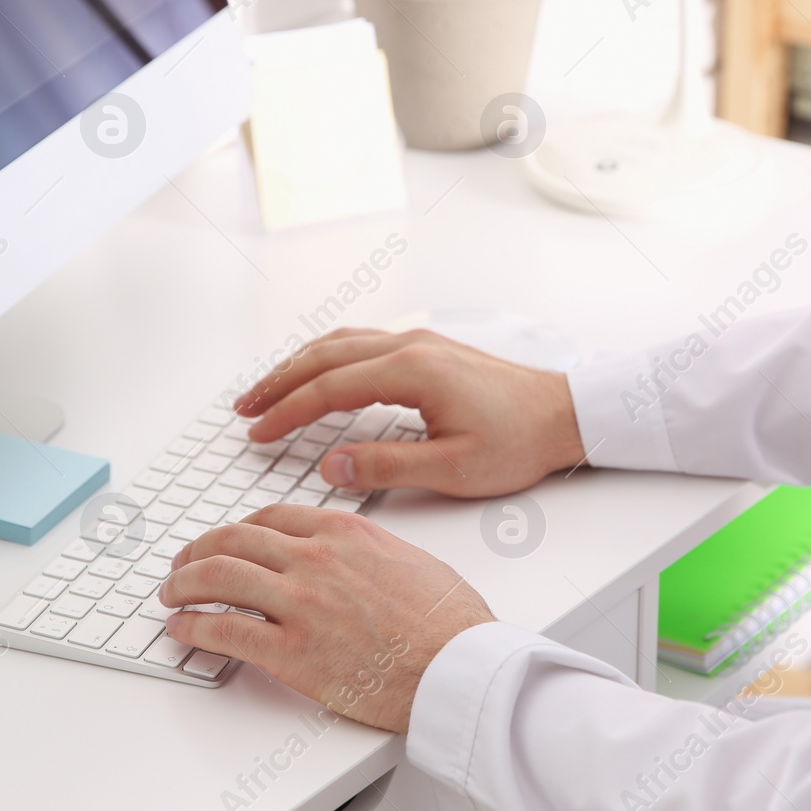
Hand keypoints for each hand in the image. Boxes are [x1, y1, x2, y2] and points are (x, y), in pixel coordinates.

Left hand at [161, 505, 494, 732]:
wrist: (460, 667)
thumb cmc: (450, 622)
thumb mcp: (409, 560)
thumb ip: (367, 551)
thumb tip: (351, 558)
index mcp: (343, 532)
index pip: (270, 519)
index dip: (237, 530)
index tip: (226, 541)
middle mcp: (315, 559)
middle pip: (233, 541)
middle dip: (197, 551)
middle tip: (182, 565)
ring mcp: (300, 603)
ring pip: (217, 578)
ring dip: (183, 585)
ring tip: (171, 595)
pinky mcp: (292, 652)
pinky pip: (225, 632)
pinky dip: (193, 628)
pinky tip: (182, 631)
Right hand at [235, 328, 585, 497]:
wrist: (565, 413)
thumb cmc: (519, 441)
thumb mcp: (454, 469)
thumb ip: (387, 467)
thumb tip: (331, 466)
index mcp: (412, 372)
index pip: (329, 389)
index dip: (287, 412)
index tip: (258, 433)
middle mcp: (410, 346)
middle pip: (324, 357)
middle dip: (278, 382)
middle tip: (244, 408)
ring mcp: (418, 342)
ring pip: (340, 343)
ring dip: (298, 365)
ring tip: (267, 390)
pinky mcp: (427, 348)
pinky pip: (360, 342)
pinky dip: (326, 356)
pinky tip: (317, 371)